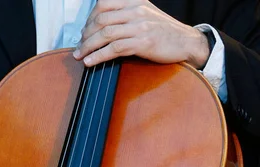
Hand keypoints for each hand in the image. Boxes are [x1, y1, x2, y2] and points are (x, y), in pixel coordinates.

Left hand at [74, 0, 209, 68]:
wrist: (186, 42)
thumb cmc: (164, 33)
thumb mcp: (145, 16)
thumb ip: (126, 16)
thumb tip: (103, 27)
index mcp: (134, 1)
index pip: (103, 4)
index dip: (89, 19)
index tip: (84, 33)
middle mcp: (136, 10)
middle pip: (101, 19)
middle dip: (85, 35)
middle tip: (79, 47)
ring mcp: (140, 26)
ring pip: (105, 34)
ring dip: (88, 46)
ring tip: (80, 56)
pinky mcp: (143, 42)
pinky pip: (115, 48)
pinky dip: (99, 56)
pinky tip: (90, 62)